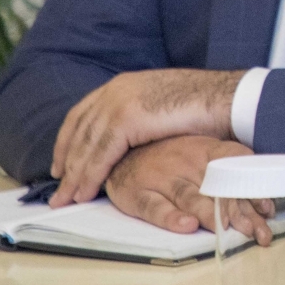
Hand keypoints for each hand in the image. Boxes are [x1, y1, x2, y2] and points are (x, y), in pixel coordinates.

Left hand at [50, 68, 245, 206]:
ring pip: (86, 146)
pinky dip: (89, 176)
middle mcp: (115, 90)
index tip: (60, 164)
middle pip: (78, 132)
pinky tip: (84, 193)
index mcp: (122, 85)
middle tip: (57, 189)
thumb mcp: (161, 107)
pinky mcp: (127, 119)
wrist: (227, 99)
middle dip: (66, 163)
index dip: (67, 141)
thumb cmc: (205, 107)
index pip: (82, 115)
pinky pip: (100, 155)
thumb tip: (130, 138)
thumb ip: (141, 117)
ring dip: (74, 176)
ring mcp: (119, 103)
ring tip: (66, 199)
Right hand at [104, 136, 276, 243]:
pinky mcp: (138, 193)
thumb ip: (233, 182)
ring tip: (227, 229)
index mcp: (207, 150)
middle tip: (257, 234)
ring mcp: (162, 177)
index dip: (252, 189)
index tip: (268, 210)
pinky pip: (155, 206)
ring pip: (190, 197)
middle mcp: (186, 162)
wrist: (121, 151)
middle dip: (239, 212)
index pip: (235, 167)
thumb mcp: (203, 158)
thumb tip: (266, 208)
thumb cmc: (172, 158)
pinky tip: (187, 226)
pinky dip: (170, 217)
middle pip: (217, 189)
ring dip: (211, 214)